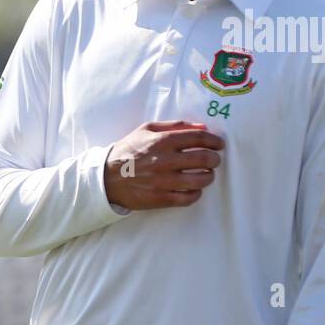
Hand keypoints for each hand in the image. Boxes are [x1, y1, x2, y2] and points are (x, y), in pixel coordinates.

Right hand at [103, 120, 224, 210]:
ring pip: (201, 180)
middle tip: (214, 160)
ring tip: (206, 175)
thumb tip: (202, 127)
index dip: (214, 140)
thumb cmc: (128, 151)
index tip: (219, 144)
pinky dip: (196, 193)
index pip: (199, 138)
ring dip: (209, 176)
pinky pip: (189, 197)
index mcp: (162, 141)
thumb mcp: (146, 130)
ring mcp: (164, 181)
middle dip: (215, 159)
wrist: (106, 177)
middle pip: (204, 158)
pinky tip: (194, 189)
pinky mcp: (161, 198)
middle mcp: (165, 160)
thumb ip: (175, 126)